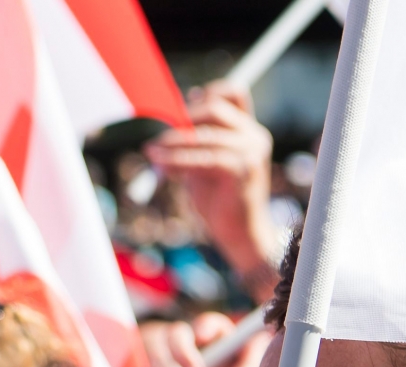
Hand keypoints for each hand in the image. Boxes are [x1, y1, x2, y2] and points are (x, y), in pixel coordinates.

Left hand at [145, 84, 278, 299]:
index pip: (233, 92)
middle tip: (157, 137)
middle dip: (182, 120)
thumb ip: (194, 144)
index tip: (182, 105)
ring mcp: (251, 151)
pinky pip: (203, 158)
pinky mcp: (243, 169)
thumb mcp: (204, 165)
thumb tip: (167, 127)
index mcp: (248, 130)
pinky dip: (178, 160)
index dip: (207, 93)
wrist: (241, 235)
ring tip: (151, 152)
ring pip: (204, 135)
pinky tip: (160, 165)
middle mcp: (254, 135)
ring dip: (172, 143)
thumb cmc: (219, 203)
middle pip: (214, 108)